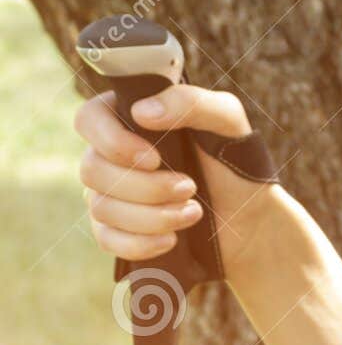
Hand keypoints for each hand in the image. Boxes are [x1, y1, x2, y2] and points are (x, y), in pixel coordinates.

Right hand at [75, 82, 280, 281]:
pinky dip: (139, 242)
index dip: (112, 140)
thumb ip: (190, 103)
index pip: (89, 118)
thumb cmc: (234, 158)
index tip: (154, 158)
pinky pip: (105, 238)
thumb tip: (141, 112)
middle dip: (145, 186)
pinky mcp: (115, 228)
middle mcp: (112, 153)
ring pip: (100, 206)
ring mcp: (109, 192)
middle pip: (91, 169)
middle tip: (190, 187)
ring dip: (150, 215)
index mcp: (132, 116)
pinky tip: (171, 238)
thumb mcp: (226, 121)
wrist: (247, 215)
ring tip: (193, 212)